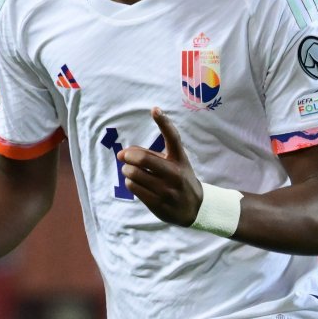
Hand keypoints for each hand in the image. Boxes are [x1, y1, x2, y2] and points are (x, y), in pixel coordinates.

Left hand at [117, 107, 203, 226]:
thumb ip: (150, 155)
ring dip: (127, 170)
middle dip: (128, 156)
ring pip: (134, 174)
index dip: (164, 122)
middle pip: (143, 159)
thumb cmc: (178, 179)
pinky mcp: (158, 203)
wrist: (195, 208)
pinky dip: (129, 182)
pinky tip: (134, 182)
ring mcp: (167, 190)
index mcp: (179, 159)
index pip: (173, 138)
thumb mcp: (173, 164)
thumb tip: (123, 153)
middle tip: (122, 156)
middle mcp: (175, 173)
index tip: (155, 109)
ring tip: (129, 171)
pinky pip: (134, 188)